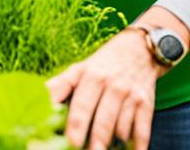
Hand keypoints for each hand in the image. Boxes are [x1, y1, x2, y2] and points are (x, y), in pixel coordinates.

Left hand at [47, 28, 162, 149]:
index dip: (76, 128)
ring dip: (114, 145)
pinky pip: (142, 130)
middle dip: (96, 143)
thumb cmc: (102, 64)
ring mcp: (131, 96)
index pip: (81, 107)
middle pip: (103, 122)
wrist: (139, 49)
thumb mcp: (79, 69)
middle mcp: (112, 86)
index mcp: (91, 77)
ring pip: (122, 129)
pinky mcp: (147, 104)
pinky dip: (137, 145)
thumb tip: (42, 100)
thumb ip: (61, 85)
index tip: (71, 144)